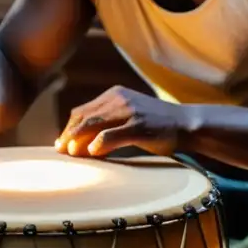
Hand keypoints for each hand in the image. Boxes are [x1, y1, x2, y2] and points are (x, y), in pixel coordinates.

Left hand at [55, 86, 191, 157]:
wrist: (186, 124)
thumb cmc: (156, 125)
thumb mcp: (130, 116)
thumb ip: (109, 122)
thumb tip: (83, 142)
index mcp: (115, 94)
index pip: (83, 111)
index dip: (69, 128)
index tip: (61, 143)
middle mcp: (120, 98)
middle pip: (85, 117)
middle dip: (69, 134)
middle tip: (61, 150)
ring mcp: (130, 111)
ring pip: (94, 124)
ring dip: (78, 139)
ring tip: (71, 153)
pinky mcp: (140, 125)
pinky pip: (112, 134)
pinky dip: (99, 143)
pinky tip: (92, 152)